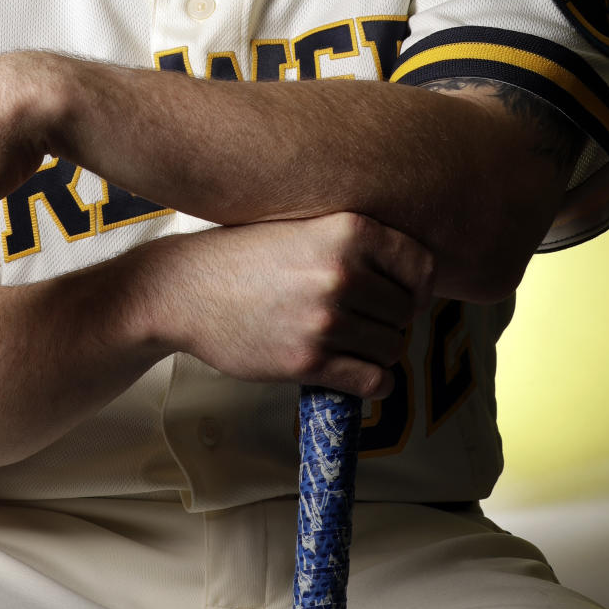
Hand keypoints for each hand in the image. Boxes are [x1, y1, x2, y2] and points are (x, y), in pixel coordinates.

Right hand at [145, 211, 433, 398]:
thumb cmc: (247, 254)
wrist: (185, 288)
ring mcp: (326, 318)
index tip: (397, 294)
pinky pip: (372, 381)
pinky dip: (372, 382)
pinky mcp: (308, 361)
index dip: (416, 286)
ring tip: (347, 341)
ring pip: (392, 348)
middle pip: (406, 312)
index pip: (423, 267)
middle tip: (359, 320)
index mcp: (348, 229)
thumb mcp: (305, 226)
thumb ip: (357, 243)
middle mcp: (342, 271)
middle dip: (390, 321)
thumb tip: (418, 280)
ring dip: (377, 351)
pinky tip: (353, 371)